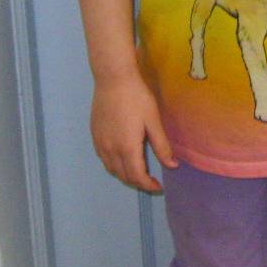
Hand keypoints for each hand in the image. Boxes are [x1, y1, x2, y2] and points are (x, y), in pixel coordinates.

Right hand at [91, 71, 177, 192]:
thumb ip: (161, 146)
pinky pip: (104, 159)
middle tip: (151, 181)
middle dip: (137, 182)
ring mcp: (100, 143)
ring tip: (138, 172)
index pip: (137, 176)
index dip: (148, 185)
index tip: (158, 187)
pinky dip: (114, 165)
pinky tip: (122, 158)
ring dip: (125, 175)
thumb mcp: (153, 121)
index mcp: (127, 148)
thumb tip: (172, 166)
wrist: (113, 79)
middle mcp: (110, 150)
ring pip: (111, 169)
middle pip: (123, 176)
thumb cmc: (137, 97)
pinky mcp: (94, 135)